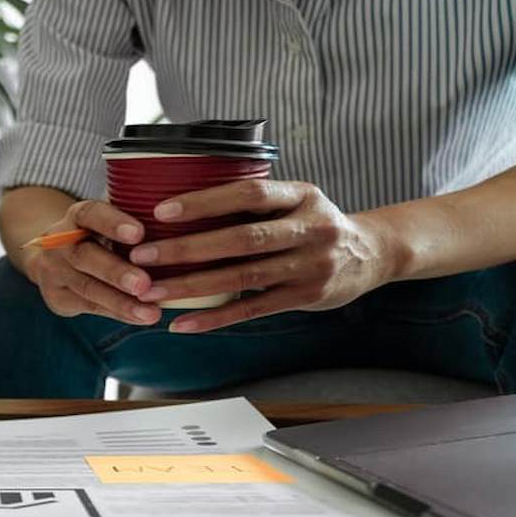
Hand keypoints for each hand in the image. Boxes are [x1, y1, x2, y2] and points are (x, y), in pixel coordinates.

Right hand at [20, 200, 161, 324]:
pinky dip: (119, 312)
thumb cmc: (100, 234)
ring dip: (121, 302)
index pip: (90, 214)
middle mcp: (59, 242)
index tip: (140, 233)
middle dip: (116, 272)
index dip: (112, 223)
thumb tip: (183, 228)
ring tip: (151, 313)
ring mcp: (54, 271)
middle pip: (84, 256)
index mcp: (76, 216)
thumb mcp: (109, 220)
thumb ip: (134, 222)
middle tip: (144, 284)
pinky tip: (142, 317)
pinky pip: (90, 307)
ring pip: (87, 288)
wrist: (56, 256)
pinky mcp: (57, 297)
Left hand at [129, 180, 399, 332]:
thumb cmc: (314, 223)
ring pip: (243, 277)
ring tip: (152, 292)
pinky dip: (215, 318)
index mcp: (302, 194)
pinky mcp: (305, 297)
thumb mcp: (297, 199)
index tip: (162, 210)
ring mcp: (310, 265)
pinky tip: (182, 324)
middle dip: (187, 249)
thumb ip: (256, 200)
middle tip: (142, 256)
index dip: (205, 201)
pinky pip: (252, 310)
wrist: (373, 254)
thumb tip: (187, 200)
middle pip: (242, 239)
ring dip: (192, 286)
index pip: (249, 193)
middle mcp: (310, 228)